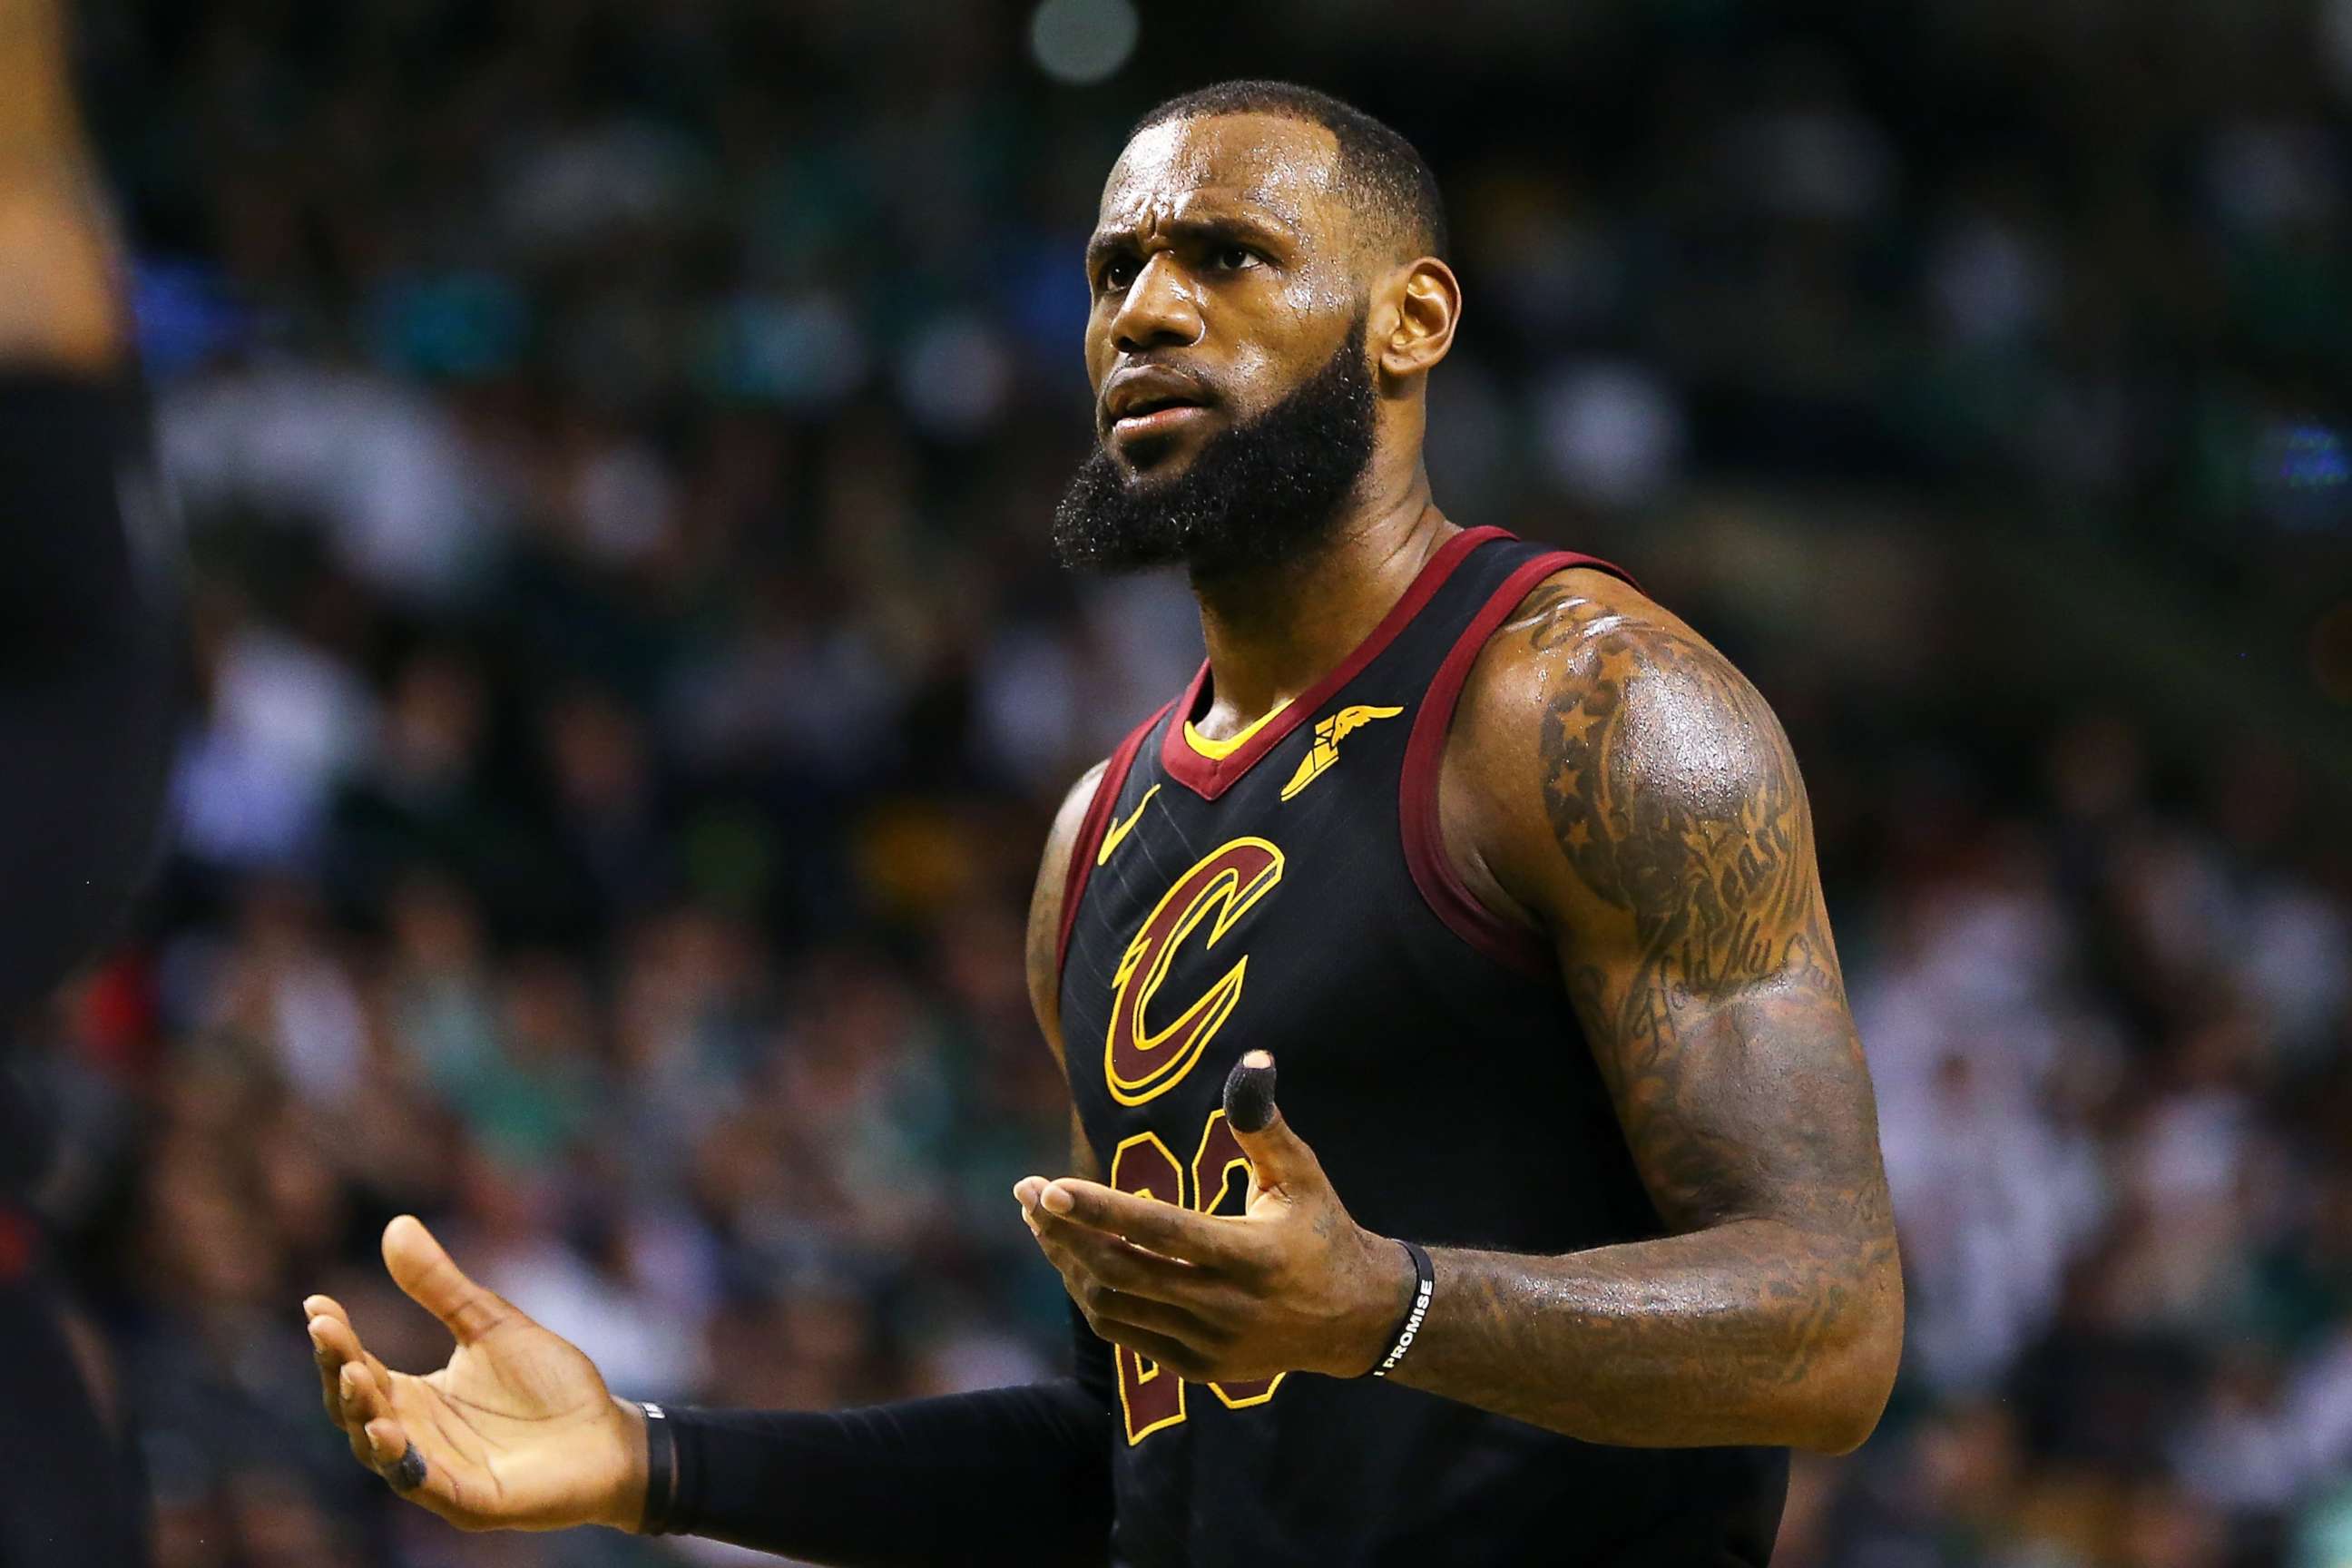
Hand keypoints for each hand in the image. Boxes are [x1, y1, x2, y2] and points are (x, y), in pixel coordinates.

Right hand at [303, 1216, 645, 1533]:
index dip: (337, 1342)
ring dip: (363, 1413)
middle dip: (340, 1370)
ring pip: (380, 1450)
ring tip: (356, 1374)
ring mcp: (438, 1472)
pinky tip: (388, 1432)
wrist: (608, 1436)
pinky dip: (402, 1461)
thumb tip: (395, 1225)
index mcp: (416, 1397)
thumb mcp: (490, 1325)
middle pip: (358, 1409)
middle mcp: (415, 1437)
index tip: (317, 1305)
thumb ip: (442, 1287)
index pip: (359, 1369)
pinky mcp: (468, 1501)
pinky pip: (424, 1484)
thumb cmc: (549, 1384)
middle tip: (328, 1331)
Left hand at [1015, 1051, 1413, 1382]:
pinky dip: (1092, 1295)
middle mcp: (1227, 1307)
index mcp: (1252, 1257)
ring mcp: (1209, 1345)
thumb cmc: (1323, 1231)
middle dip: (1062, 1232)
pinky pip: (1123, 1333)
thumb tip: (1254, 1057)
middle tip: (1026, 1194)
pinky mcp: (1197, 1368)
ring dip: (1068, 1264)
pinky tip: (1076, 1260)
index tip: (1047, 1187)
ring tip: (1041, 1222)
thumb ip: (1264, 1122)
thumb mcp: (1301, 1174)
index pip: (1159, 1231)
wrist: (1355, 1320)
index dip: (1098, 1209)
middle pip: (1120, 1271)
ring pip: (1112, 1306)